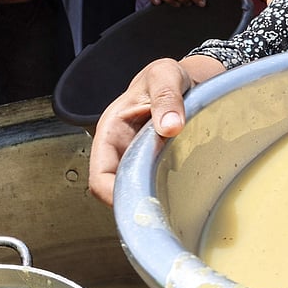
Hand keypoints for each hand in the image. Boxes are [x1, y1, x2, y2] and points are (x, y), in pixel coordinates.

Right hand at [89, 54, 224, 203]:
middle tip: (166, 212)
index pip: (100, 176)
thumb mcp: (165, 75)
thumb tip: (170, 127)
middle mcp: (122, 151)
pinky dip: (170, 193)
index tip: (140, 203)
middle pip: (120, 191)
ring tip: (179, 206)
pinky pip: (159, 185)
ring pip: (141, 192)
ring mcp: (141, 160)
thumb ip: (166, 96)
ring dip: (157, 200)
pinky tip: (187, 195)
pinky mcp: (159, 165)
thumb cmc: (164, 77)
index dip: (114, 195)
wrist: (182, 79)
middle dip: (139, 203)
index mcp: (112, 132)